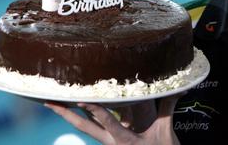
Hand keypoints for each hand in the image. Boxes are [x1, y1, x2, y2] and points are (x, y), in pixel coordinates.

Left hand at [45, 94, 182, 144]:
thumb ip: (168, 108)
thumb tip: (179, 89)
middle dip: (65, 114)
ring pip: (85, 128)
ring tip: (53, 104)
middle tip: (48, 102)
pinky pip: (94, 129)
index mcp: (124, 140)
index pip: (106, 121)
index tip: (79, 100)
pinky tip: (72, 111)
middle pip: (84, 127)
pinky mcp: (111, 143)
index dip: (93, 109)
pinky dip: (83, 118)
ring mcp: (109, 144)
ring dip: (68, 116)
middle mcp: (112, 142)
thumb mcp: (165, 130)